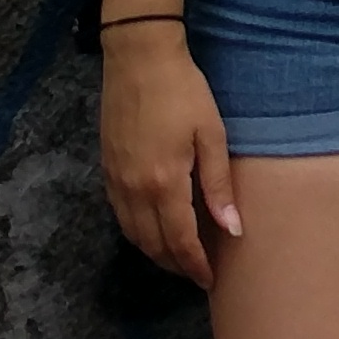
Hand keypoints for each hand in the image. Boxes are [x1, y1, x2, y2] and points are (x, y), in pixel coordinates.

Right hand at [101, 28, 240, 288]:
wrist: (138, 58)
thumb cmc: (183, 91)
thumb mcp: (211, 134)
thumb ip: (218, 185)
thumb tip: (232, 229)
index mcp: (163, 184)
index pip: (180, 241)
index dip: (195, 266)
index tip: (210, 280)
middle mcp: (134, 190)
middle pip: (153, 244)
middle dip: (175, 265)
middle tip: (197, 273)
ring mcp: (116, 181)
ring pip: (132, 234)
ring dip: (154, 252)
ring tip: (178, 258)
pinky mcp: (106, 169)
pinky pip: (120, 216)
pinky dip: (137, 232)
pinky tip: (153, 229)